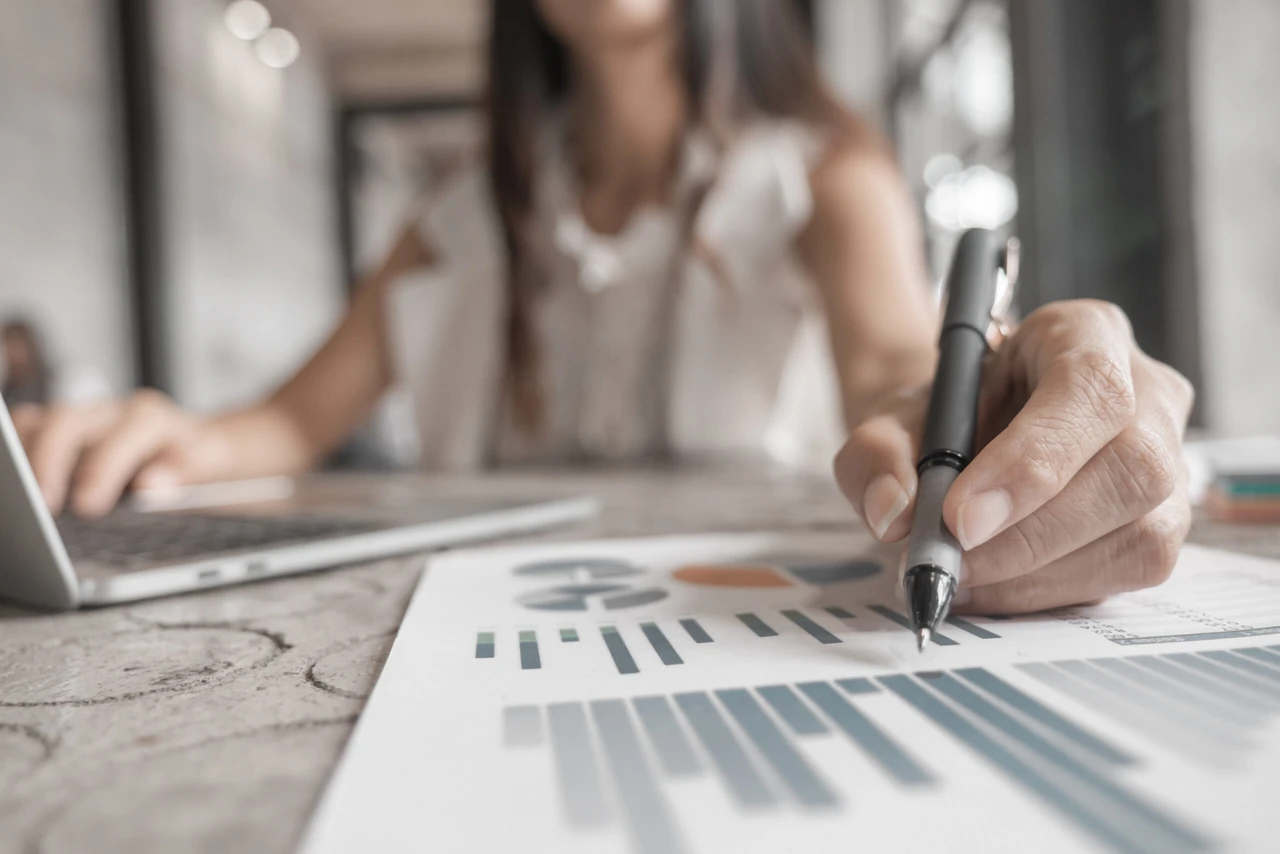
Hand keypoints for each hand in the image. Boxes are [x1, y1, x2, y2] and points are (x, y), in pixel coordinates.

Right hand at [11, 390, 223, 516]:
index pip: (124, 432)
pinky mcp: (57, 436)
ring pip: (36, 424)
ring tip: (23, 501)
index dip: (104, 468)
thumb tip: (154, 484)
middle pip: (67, 420)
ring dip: (26, 459)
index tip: (89, 504)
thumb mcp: (212, 466)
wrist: (197, 452)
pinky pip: (26, 435)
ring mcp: (80, 422)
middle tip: (46, 505)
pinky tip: (21, 493)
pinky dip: (19, 459)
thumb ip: (187, 472)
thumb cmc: (200, 462)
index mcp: (152, 417)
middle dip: (51, 461)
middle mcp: (111, 413)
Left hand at [834, 300, 1194, 614]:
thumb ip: (878, 455)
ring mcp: (1169, 459)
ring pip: (1141, 531)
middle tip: (952, 564)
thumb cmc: (942, 417)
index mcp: (1084, 334)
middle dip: (1034, 533)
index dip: (1032, 461)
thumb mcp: (892, 418)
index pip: (1089, 389)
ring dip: (1039, 574)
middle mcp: (1146, 392)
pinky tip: (995, 588)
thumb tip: (892, 514)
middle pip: (1133, 467)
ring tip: (961, 578)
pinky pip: (1129, 570)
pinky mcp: (1160, 522)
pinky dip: (1052, 592)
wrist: (961, 437)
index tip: (960, 517)